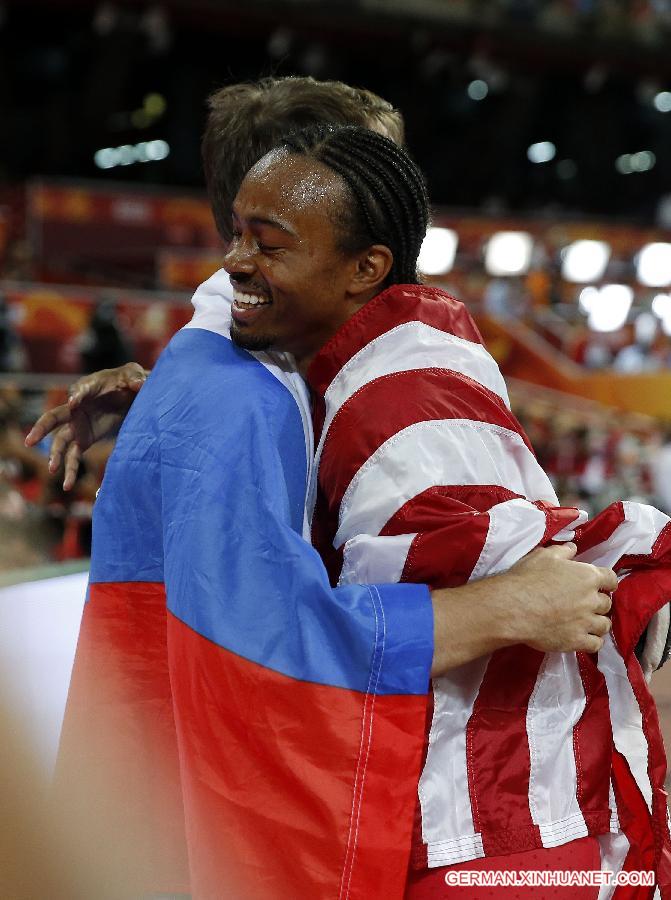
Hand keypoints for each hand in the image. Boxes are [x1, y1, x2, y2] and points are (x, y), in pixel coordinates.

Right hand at [24, 363, 147, 489]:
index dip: (77, 396)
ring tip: (52, 469)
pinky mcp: (85, 439)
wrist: (131, 395)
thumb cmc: (129, 382)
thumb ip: (136, 379)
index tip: (74, 402)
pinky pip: (73, 455)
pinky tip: (67, 485)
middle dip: (41, 428)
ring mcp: (78, 425)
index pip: (79, 391)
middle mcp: (75, 407)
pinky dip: (70, 469)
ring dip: (55, 455)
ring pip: (60, 441)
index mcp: (87, 387)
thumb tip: (139, 384)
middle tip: (30, 440)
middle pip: (54, 418)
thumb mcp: (134, 376)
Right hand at [430, 542, 616, 675]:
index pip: (611, 578)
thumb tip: (573, 548)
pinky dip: (592, 640)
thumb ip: (562, 551)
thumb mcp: (544, 556)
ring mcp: (585, 623)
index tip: (599, 584)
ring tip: (585, 621)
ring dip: (597, 622)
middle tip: (583, 603)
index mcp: (587, 576)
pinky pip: (595, 644)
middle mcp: (591, 600)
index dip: (606, 581)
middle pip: (606, 603)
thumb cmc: (527, 578)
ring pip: (604, 625)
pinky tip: (583, 636)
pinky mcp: (577, 641)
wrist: (512, 607)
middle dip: (597, 602)